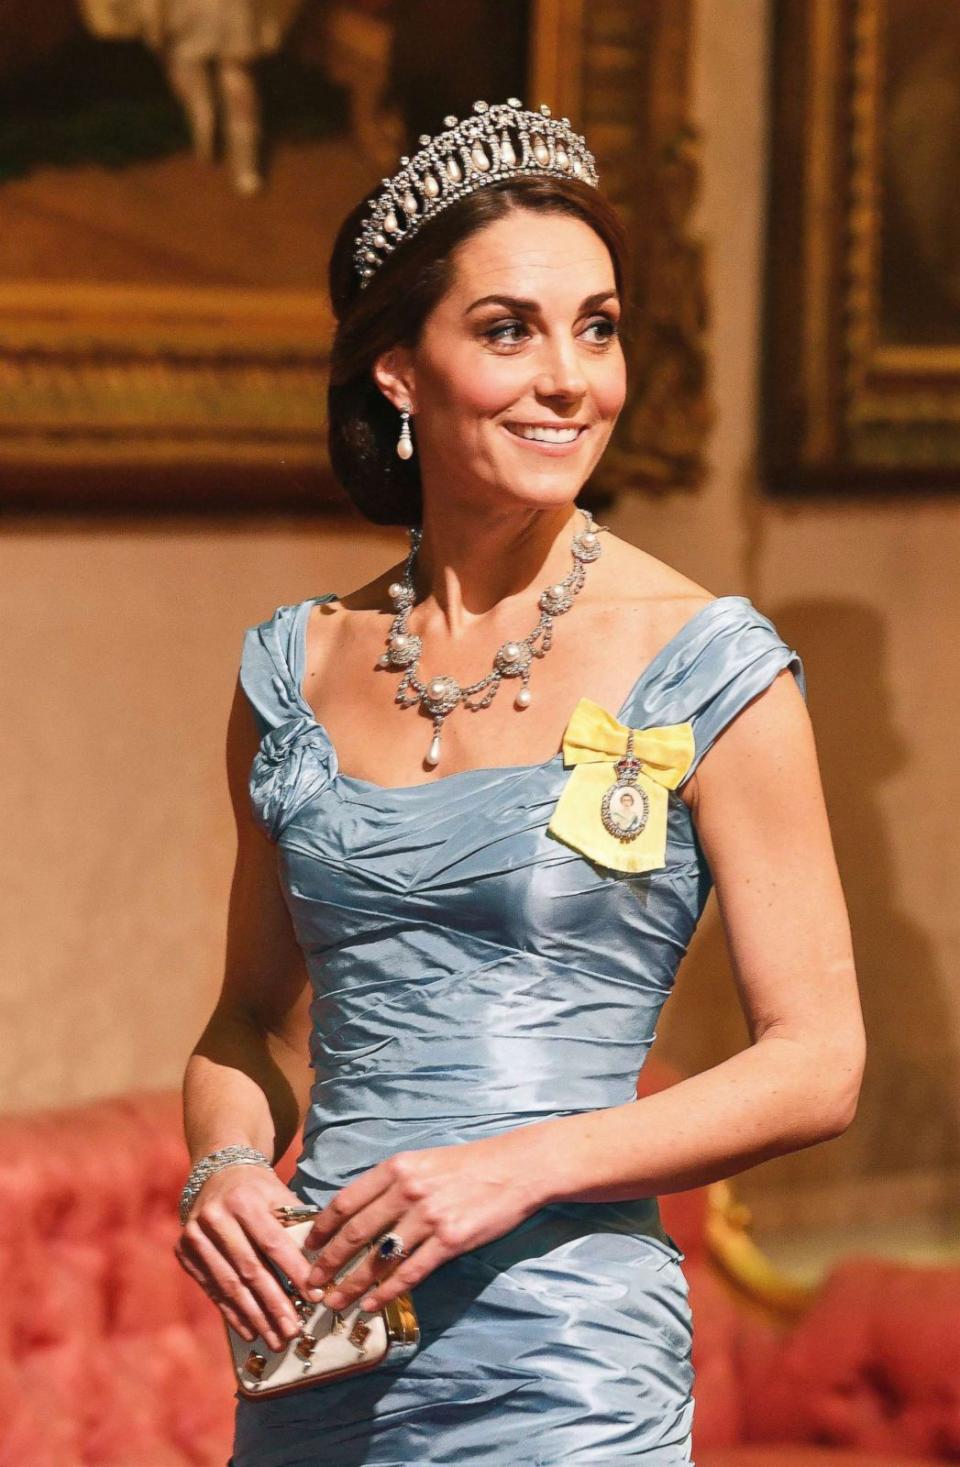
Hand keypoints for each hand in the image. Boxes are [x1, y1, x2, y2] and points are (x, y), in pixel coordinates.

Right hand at [174, 1165, 320, 1351]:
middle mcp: (215, 1218)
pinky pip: (212, 1290)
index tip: (316, 1297)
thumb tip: (326, 1266)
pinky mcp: (184, 1253)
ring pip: (229, 1286)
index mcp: (244, 1200)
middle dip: (274, 1304)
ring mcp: (194, 1236)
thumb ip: (299, 1227)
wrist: (217, 1173)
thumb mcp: (280, 1196)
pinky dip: (233, 1313)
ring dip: (255, 1317)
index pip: (273, 1243)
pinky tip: (251, 1331)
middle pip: (250, 1270)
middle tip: (294, 1331)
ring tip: (276, 1339)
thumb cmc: (259, 1190)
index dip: (295, 1272)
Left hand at [302, 1129, 545, 1313]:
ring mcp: (429, 1217)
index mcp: (396, 1168)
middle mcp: (407, 1191)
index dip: (322, 1228)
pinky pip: (410, 1273)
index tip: (308, 1247)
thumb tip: (357, 1213)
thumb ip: (391, 1183)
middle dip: (327, 1262)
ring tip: (334, 1302)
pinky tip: (371, 1305)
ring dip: (351, 1284)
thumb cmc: (467, 1166)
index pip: (345, 1201)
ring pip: (378, 1258)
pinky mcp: (450, 1241)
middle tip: (311, 1283)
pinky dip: (386, 1293)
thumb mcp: (422, 1162)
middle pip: (355, 1232)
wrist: (515, 1168)